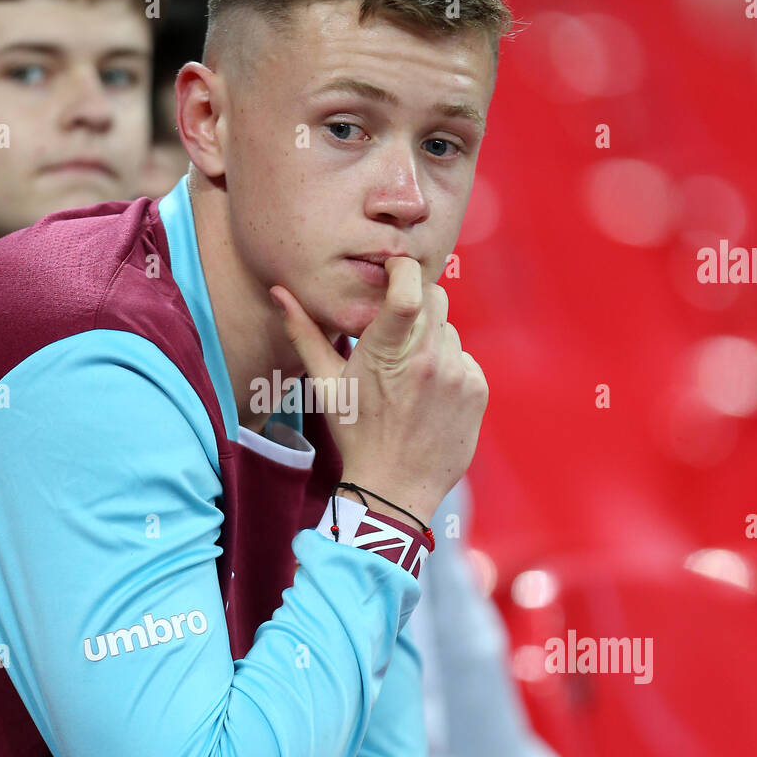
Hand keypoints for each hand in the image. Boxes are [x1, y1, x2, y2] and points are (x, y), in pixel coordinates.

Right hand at [270, 256, 487, 525]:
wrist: (395, 488)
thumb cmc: (355, 434)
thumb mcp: (326, 384)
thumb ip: (304, 333)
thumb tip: (279, 292)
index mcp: (386, 351)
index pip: (407, 288)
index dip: (402, 268)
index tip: (392, 270)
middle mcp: (427, 358)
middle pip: (434, 298)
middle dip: (416, 305)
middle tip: (397, 333)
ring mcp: (456, 374)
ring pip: (449, 330)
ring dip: (432, 341)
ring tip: (410, 376)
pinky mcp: (477, 390)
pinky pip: (465, 359)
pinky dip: (450, 368)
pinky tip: (429, 395)